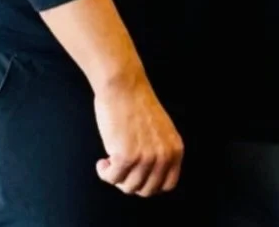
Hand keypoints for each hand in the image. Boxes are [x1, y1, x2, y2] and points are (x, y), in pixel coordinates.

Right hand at [92, 72, 183, 195]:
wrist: (124, 87)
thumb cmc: (137, 107)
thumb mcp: (160, 133)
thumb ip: (160, 154)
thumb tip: (148, 181)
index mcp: (175, 149)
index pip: (167, 185)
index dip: (149, 184)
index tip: (137, 176)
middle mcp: (164, 155)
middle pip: (147, 190)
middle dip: (131, 183)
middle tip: (122, 169)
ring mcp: (146, 157)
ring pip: (128, 187)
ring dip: (116, 177)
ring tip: (111, 161)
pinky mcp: (126, 156)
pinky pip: (112, 179)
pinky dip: (104, 173)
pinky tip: (103, 161)